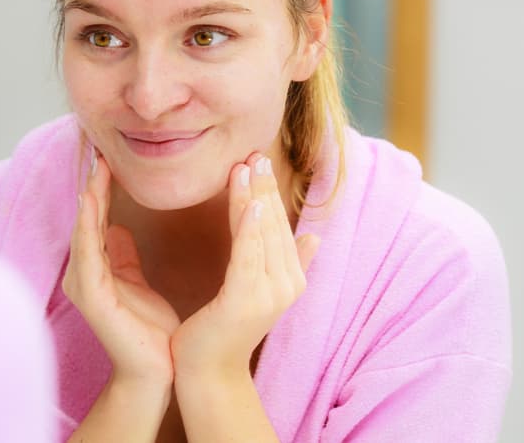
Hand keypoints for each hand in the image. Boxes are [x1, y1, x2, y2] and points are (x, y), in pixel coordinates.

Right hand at [62, 150, 180, 387]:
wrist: (156, 371)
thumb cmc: (149, 329)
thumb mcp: (137, 282)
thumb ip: (123, 255)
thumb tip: (117, 227)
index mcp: (95, 267)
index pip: (97, 217)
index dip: (101, 187)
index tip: (108, 156)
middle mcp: (83, 272)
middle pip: (87, 218)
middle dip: (93, 184)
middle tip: (98, 149)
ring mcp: (83, 283)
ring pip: (84, 230)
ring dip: (89, 197)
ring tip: (95, 168)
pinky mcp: (91, 296)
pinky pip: (88, 252)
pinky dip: (89, 224)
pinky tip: (92, 201)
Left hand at [170, 154, 318, 382]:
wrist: (208, 371)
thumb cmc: (225, 328)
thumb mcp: (257, 289)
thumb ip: (288, 261)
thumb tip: (314, 236)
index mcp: (290, 279)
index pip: (279, 225)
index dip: (269, 192)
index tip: (259, 160)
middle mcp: (286, 285)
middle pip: (273, 225)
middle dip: (263, 187)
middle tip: (254, 152)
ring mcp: (268, 294)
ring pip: (261, 234)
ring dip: (254, 197)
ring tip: (247, 166)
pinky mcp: (245, 301)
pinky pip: (247, 256)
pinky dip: (249, 228)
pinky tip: (249, 202)